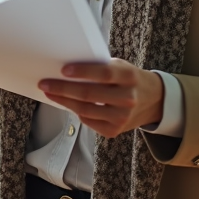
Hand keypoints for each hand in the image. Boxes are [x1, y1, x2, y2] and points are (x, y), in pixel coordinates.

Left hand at [38, 59, 163, 137]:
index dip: (83, 72)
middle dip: (63, 89)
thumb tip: (67, 70)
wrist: (153, 100)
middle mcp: (128, 98)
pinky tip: (66, 103)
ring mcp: (122, 117)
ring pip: (85, 110)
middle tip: (45, 83)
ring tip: (49, 93)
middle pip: (90, 94)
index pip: (104, 74)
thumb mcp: (120, 67)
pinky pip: (88, 121)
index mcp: (129, 77)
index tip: (63, 70)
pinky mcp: (115, 131)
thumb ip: (100, 68)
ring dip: (64, 101)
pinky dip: (76, 111)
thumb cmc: (129, 79)